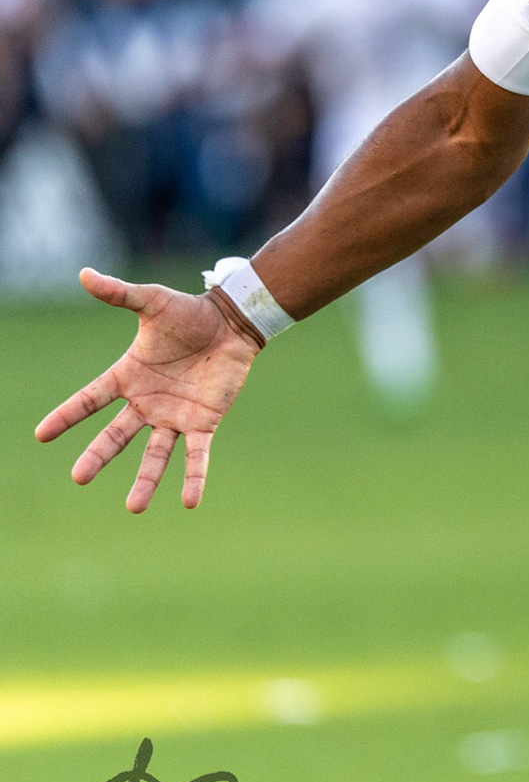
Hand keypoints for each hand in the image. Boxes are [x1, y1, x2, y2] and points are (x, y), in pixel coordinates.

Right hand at [35, 269, 260, 511]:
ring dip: (146, 481)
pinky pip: (197, 454)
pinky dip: (194, 477)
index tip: (41, 434)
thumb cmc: (190, 313)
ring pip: (155, 454)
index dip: (67, 416)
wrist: (233, 323)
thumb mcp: (152, 303)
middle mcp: (147, 402)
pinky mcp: (204, 422)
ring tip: (134, 508)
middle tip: (79, 478)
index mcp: (128, 377)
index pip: (90, 400)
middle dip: (98, 456)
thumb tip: (83, 273)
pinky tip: (190, 502)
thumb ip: (119, 294)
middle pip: (116, 435)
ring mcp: (174, 415)